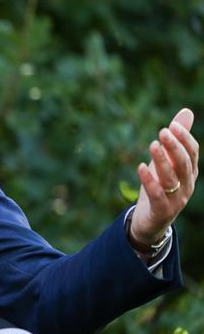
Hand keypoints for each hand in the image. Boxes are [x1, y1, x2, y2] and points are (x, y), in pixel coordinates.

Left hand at [130, 108, 198, 247]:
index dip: (184, 139)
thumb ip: (176, 139)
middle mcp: (187, 185)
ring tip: (152, 145)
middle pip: (184, 163)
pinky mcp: (162, 210)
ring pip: (171, 178)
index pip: (192, 153)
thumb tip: (187, 111)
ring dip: (162, 161)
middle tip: (162, 132)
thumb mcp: (167, 162)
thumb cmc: (160, 187)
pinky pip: (157, 195)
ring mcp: (176, 199)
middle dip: (174, 147)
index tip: (171, 126)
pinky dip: (150, 181)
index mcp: (189, 172)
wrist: (151, 221)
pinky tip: (141, 167)